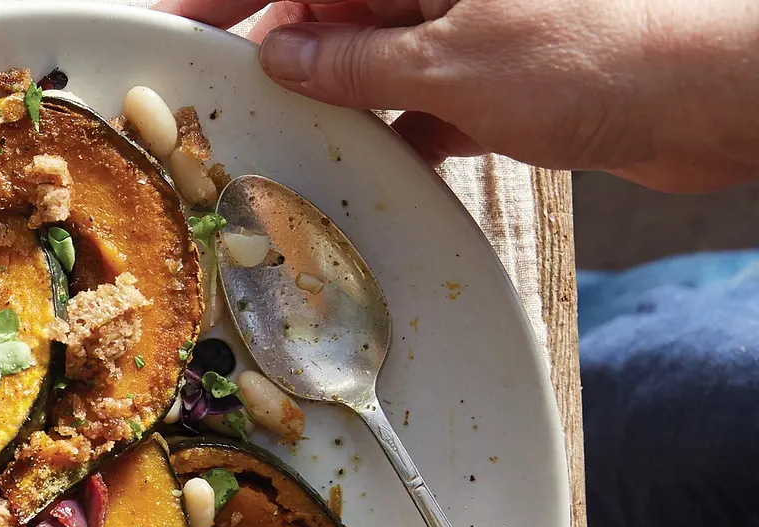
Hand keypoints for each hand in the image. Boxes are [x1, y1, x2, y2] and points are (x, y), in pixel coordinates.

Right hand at [154, 0, 758, 191]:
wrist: (703, 97)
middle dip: (268, 52)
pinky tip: (363, 167)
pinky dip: (390, 134)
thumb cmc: (593, 51)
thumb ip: (358, 60)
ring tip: (273, 142)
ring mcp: (465, 27)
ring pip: (367, 62)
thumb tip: (282, 53)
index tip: (168, 19)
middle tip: (212, 98)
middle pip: (326, 10)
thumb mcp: (453, 58)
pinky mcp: (493, 76)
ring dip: (326, 102)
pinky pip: (415, 101)